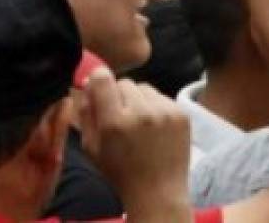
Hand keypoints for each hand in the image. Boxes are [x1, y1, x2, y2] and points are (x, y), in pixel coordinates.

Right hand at [78, 68, 190, 219]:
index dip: (98, 79)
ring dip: (138, 100)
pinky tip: (154, 126)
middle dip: (118, 95)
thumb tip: (87, 83)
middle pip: (125, 82)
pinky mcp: (181, 113)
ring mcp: (165, 111)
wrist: (157, 190)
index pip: (104, 80)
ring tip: (138, 122)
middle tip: (119, 114)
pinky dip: (155, 107)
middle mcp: (141, 112)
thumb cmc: (119, 172)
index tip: (98, 84)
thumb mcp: (92, 148)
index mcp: (114, 123)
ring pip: (145, 88)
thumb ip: (86, 114)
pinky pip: (162, 97)